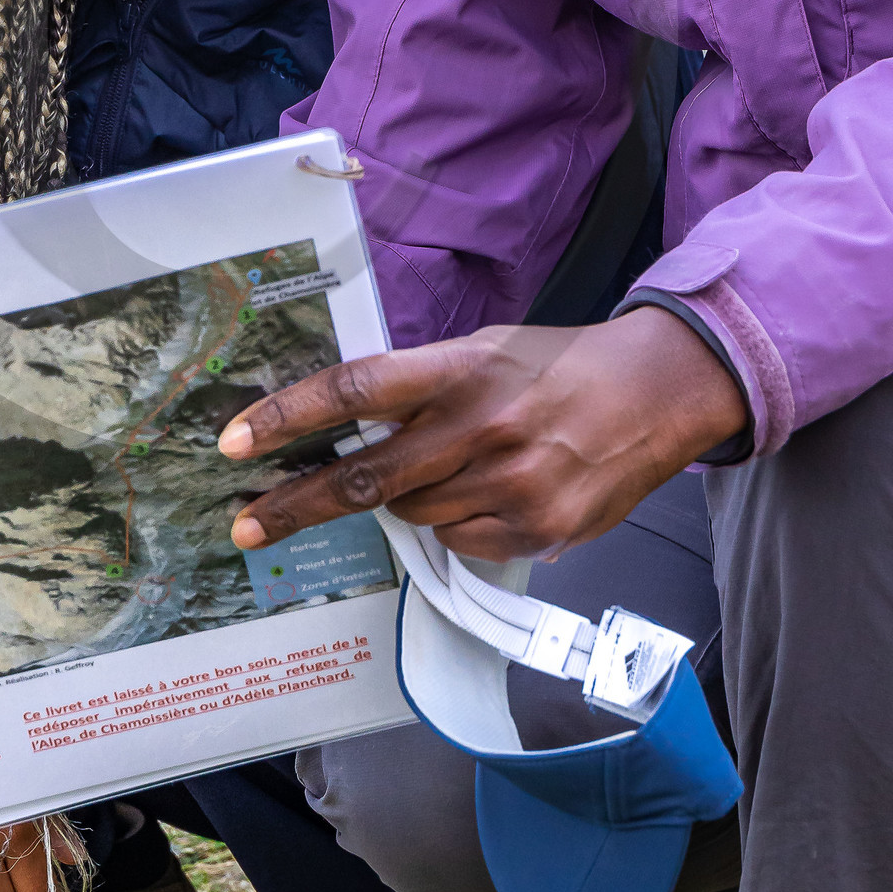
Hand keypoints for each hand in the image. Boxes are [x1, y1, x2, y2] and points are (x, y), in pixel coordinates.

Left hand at [218, 308, 744, 562]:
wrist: (657, 393)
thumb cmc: (560, 367)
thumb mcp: (484, 352)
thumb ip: (419, 388)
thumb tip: (346, 428)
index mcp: (460, 368)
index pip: (355, 390)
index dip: (287, 418)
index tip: (235, 443)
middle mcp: (481, 426)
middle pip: (364, 476)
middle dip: (294, 504)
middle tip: (246, 524)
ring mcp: (510, 484)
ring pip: (412, 513)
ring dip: (400, 501)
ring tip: (441, 471)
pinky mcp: (536, 528)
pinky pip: (460, 538)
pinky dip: (456, 521)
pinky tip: (490, 491)